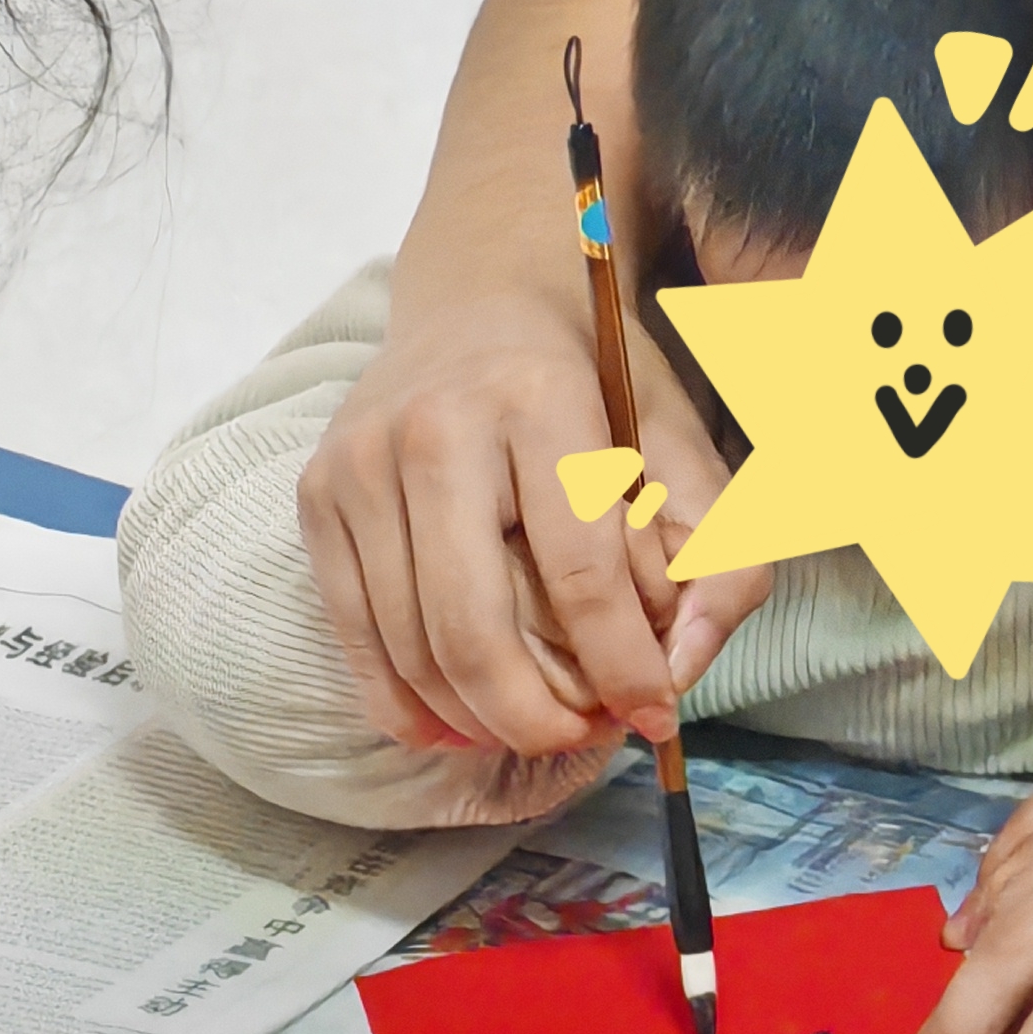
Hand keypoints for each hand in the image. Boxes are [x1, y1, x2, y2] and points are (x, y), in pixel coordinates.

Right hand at [297, 281, 763, 755]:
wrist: (484, 294)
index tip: (656, 716)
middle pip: (472, 628)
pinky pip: (355, 635)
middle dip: (536, 717)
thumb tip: (684, 670)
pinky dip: (407, 703)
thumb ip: (717, 551)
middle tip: (587, 739)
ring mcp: (358, 464)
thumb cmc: (595, 378)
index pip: (578, 573)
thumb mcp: (681, 440)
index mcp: (538, 403)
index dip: (622, 665)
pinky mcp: (315, 495)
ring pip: (409, 647)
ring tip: (537, 730)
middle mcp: (432, 430)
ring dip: (477, 719)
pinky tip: (460, 726)